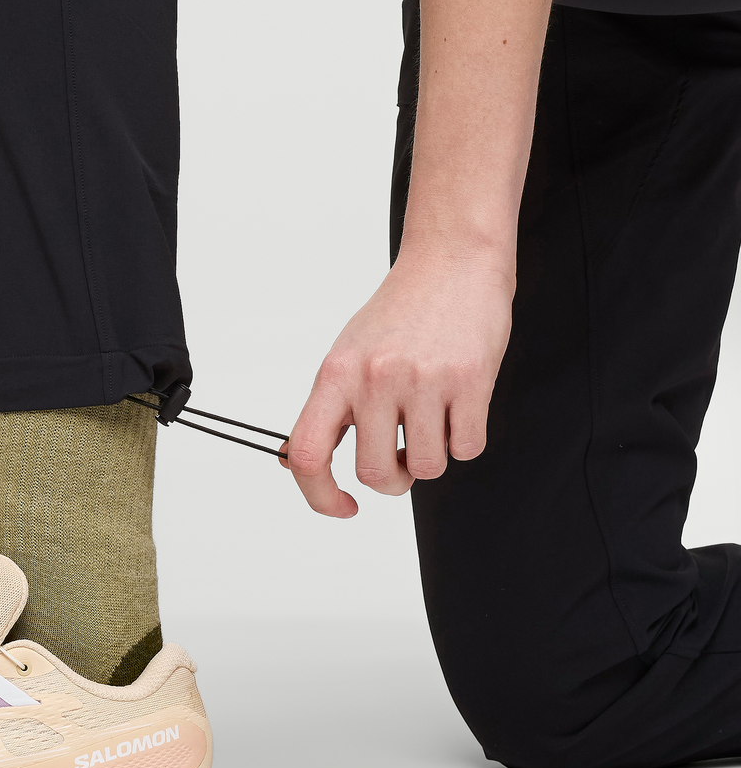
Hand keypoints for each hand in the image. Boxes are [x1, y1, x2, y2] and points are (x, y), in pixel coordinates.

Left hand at [281, 246, 513, 516]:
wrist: (451, 262)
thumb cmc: (400, 312)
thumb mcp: (347, 354)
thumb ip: (327, 409)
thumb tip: (297, 460)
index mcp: (335, 375)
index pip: (309, 454)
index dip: (320, 495)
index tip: (342, 506)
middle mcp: (374, 378)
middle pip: (375, 474)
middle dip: (391, 478)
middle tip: (400, 452)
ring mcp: (422, 380)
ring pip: (425, 469)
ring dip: (429, 457)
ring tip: (430, 419)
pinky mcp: (469, 382)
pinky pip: (466, 450)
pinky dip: (464, 440)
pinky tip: (458, 406)